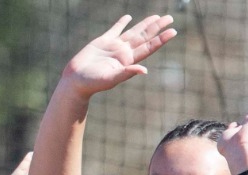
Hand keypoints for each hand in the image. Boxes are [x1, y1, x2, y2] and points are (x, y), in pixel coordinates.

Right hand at [61, 14, 176, 97]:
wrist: (74, 81)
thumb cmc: (91, 84)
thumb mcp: (110, 79)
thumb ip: (126, 73)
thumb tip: (144, 70)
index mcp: (128, 61)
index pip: (148, 47)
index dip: (161, 39)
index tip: (173, 31)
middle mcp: (123, 52)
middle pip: (144, 37)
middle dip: (157, 27)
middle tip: (170, 18)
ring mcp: (114, 46)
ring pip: (133, 32)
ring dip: (145, 24)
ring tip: (157, 17)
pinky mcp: (102, 42)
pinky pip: (115, 29)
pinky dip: (122, 23)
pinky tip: (128, 18)